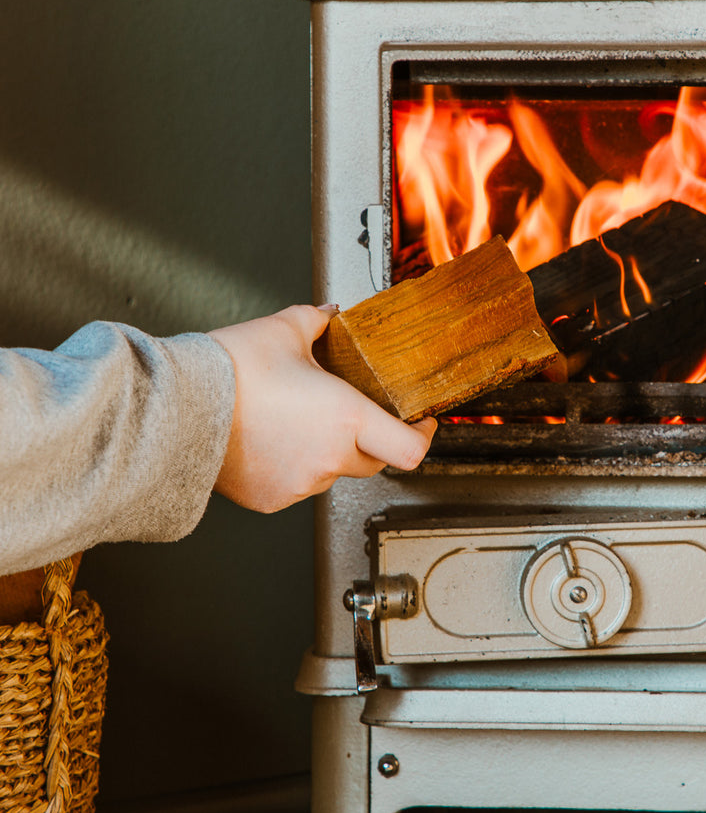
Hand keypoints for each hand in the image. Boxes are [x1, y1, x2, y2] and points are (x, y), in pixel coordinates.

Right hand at [208, 305, 436, 511]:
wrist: (175, 407)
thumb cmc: (228, 371)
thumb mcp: (282, 330)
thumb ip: (317, 320)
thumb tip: (330, 314)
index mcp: (346, 417)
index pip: (409, 448)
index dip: (423, 437)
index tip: (420, 423)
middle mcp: (330, 456)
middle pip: (375, 460)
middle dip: (372, 439)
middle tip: (354, 413)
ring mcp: (301, 483)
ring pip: (334, 471)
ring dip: (329, 451)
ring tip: (299, 421)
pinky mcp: (273, 498)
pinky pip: (300, 484)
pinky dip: (297, 465)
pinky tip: (275, 440)